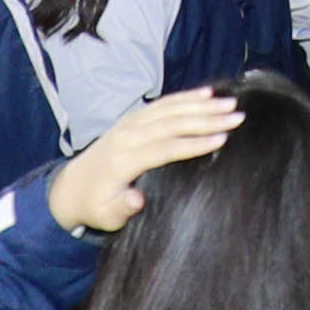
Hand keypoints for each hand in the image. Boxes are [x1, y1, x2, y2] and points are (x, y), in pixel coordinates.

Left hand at [51, 85, 247, 237]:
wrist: (71, 187)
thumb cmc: (96, 205)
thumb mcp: (107, 216)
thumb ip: (123, 208)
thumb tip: (138, 200)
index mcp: (124, 160)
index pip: (165, 148)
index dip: (194, 143)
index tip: (223, 139)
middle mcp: (128, 136)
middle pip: (172, 123)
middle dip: (207, 119)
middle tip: (237, 116)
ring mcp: (130, 124)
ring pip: (170, 109)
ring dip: (201, 105)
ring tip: (230, 103)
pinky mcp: (132, 119)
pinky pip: (162, 104)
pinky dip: (185, 97)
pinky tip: (207, 93)